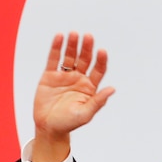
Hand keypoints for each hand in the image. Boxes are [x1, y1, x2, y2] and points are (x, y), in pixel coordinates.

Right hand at [31, 32, 114, 161]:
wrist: (49, 127)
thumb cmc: (69, 123)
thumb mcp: (85, 114)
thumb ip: (98, 101)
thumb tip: (112, 89)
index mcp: (90, 87)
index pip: (98, 70)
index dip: (101, 61)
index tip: (102, 51)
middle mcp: (79, 79)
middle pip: (85, 60)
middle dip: (87, 48)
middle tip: (89, 37)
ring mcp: (65, 75)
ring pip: (70, 57)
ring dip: (72, 45)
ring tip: (74, 34)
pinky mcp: (50, 75)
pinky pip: (54, 59)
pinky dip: (56, 48)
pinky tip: (60, 37)